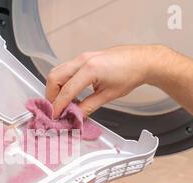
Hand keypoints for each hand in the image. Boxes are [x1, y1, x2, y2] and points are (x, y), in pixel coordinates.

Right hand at [46, 45, 168, 117]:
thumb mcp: (108, 96)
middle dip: (51, 95)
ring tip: (61, 102)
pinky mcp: (84, 58)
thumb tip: (76, 116)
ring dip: (55, 88)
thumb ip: (89, 107)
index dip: (58, 105)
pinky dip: (62, 82)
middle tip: (55, 109)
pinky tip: (69, 93)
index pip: (66, 90)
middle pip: (54, 77)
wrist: (141, 61)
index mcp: (90, 69)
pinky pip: (65, 69)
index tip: (54, 116)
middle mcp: (83, 60)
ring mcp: (82, 57)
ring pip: (57, 71)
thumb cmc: (130, 75)